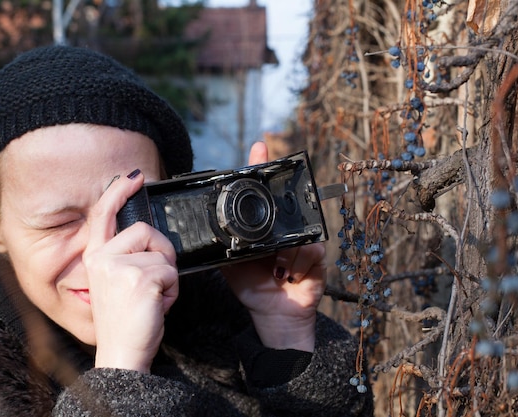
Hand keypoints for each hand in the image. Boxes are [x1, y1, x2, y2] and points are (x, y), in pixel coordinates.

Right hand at [83, 172, 177, 371]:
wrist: (121, 354)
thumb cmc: (124, 320)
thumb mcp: (118, 283)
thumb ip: (128, 258)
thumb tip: (151, 240)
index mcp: (95, 258)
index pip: (103, 215)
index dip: (118, 192)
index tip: (134, 177)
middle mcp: (103, 259)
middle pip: (146, 231)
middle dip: (162, 254)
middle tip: (155, 282)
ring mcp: (120, 268)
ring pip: (163, 256)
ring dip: (167, 278)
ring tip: (152, 299)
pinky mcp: (139, 279)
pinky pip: (171, 273)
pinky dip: (172, 291)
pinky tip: (157, 306)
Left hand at [222, 143, 326, 351]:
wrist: (273, 314)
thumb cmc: (253, 287)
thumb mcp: (229, 265)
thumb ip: (219, 246)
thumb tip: (201, 231)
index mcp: (263, 228)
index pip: (263, 195)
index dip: (261, 169)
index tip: (258, 148)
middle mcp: (284, 230)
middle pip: (288, 204)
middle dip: (281, 195)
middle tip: (272, 187)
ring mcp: (302, 241)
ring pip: (297, 232)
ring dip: (283, 251)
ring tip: (274, 267)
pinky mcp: (316, 257)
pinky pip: (308, 252)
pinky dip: (293, 266)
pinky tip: (286, 276)